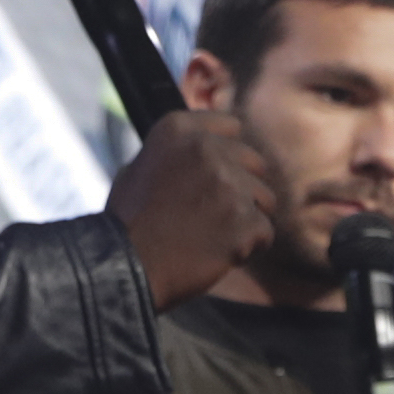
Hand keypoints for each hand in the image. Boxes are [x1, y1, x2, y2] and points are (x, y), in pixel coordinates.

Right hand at [106, 106, 286, 305]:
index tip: (215, 178)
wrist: (128, 267)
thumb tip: (199, 145)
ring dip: (246, 219)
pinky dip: (249, 248)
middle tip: (215, 215)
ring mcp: (229, 184)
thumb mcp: (138, 168)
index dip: (228, 155)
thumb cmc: (128, 223)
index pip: (231, 126)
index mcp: (179, 129)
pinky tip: (220, 254)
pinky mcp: (245, 220)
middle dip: (242, 188)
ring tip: (214, 237)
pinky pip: (265, 232)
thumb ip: (175, 152)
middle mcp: (207, 148)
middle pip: (255, 163)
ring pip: (264, 199)